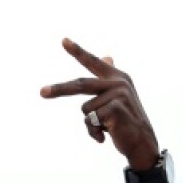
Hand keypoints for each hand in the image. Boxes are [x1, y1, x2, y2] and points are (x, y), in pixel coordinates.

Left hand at [40, 38, 159, 168]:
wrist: (141, 142)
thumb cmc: (125, 119)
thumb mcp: (117, 96)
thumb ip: (107, 79)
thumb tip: (107, 56)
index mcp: (117, 77)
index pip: (92, 62)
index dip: (77, 51)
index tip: (63, 40)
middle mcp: (119, 82)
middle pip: (80, 85)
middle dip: (59, 90)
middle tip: (41, 92)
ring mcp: (118, 94)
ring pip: (84, 110)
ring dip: (90, 123)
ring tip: (107, 126)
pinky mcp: (115, 108)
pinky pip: (90, 121)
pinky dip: (94, 132)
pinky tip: (107, 135)